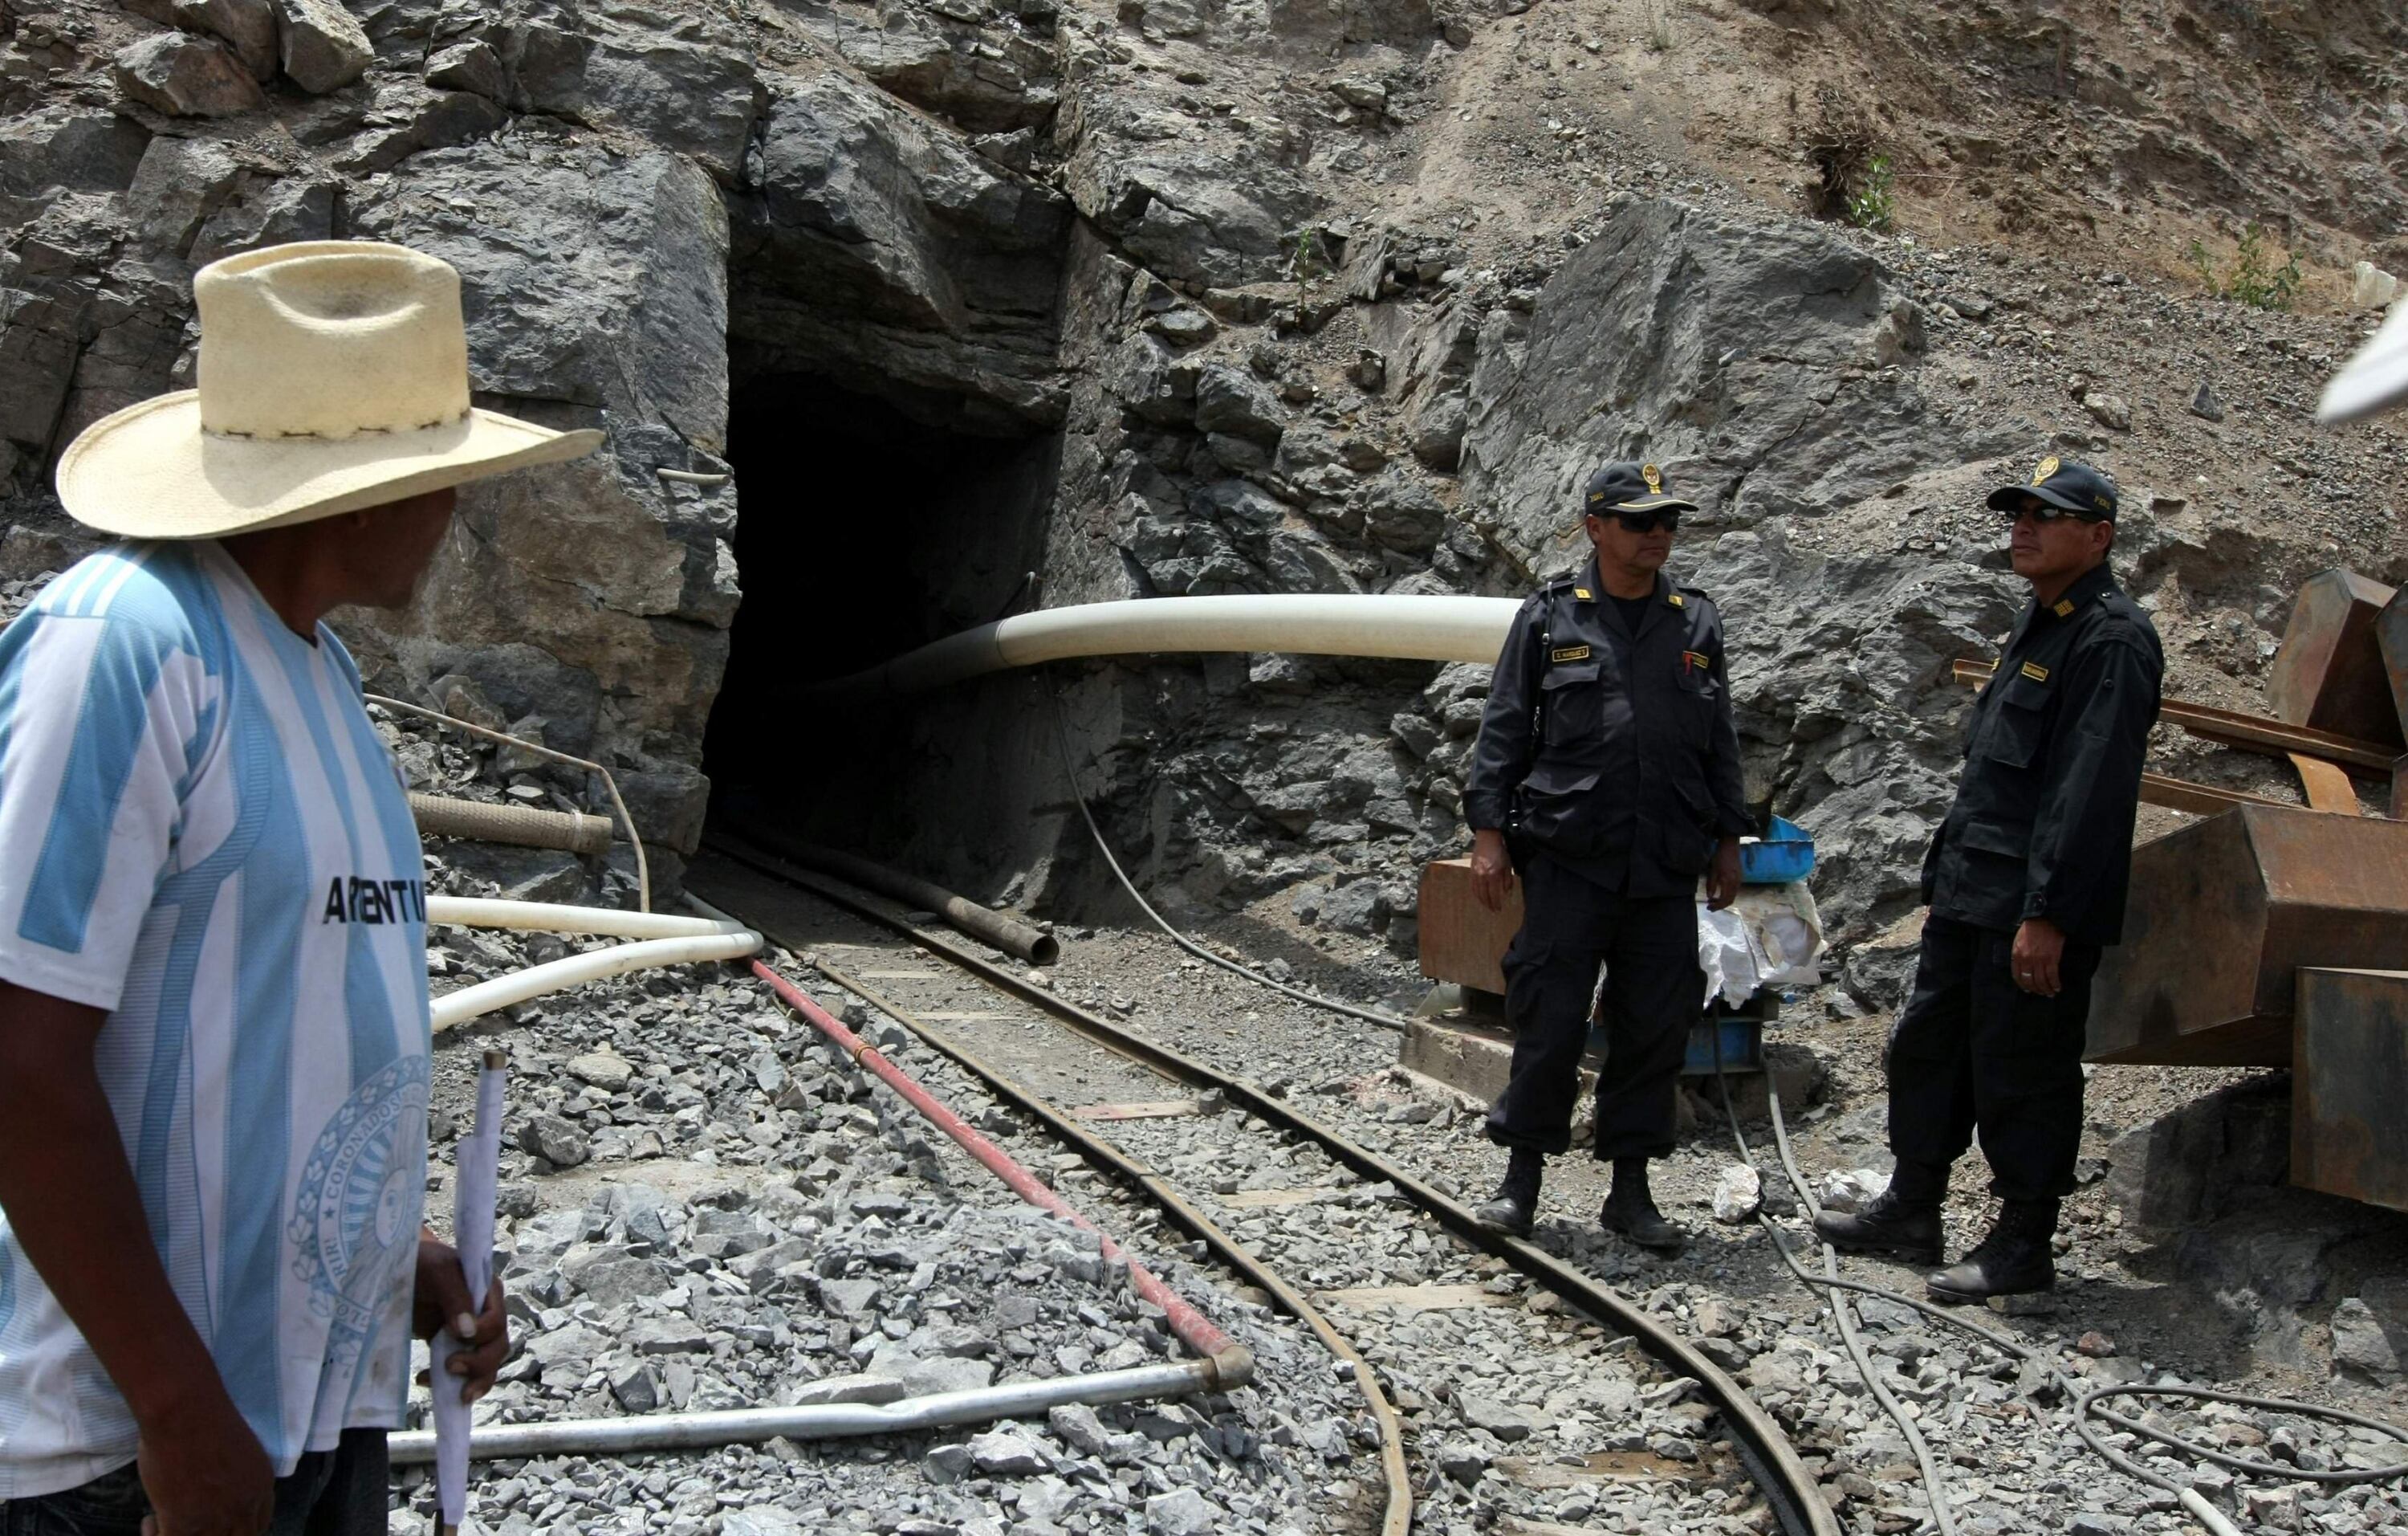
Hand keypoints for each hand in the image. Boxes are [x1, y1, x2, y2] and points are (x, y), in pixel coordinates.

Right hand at [135, 1382, 273, 1535]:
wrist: (185, 1413)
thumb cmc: (206, 1418)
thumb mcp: (240, 1450)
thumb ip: (235, 1476)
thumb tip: (217, 1486)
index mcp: (261, 1484)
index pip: (259, 1524)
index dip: (236, 1525)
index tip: (216, 1519)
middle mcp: (244, 1506)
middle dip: (212, 1533)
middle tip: (190, 1524)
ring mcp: (215, 1519)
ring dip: (184, 1535)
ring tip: (165, 1523)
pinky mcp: (183, 1523)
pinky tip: (150, 1522)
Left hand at [413, 1237, 507, 1402]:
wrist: (398, 1268)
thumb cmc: (419, 1262)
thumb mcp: (436, 1271)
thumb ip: (455, 1296)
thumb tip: (468, 1332)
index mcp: (488, 1292)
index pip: (497, 1320)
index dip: (482, 1333)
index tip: (457, 1336)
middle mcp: (485, 1313)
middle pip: (498, 1346)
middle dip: (480, 1364)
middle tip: (451, 1368)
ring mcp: (471, 1332)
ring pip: (487, 1363)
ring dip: (475, 1380)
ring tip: (457, 1395)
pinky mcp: (453, 1345)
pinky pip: (466, 1370)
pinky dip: (452, 1383)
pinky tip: (427, 1380)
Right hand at [1470, 828, 1514, 912]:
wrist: (1487, 839)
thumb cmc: (1500, 851)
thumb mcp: (1508, 865)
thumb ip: (1508, 880)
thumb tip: (1506, 893)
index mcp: (1493, 875)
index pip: (1494, 894)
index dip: (1496, 904)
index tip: (1498, 909)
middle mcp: (1483, 876)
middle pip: (1484, 895)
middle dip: (1488, 905)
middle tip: (1493, 911)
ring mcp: (1475, 874)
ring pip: (1477, 892)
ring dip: (1481, 901)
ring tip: (1486, 906)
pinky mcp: (1471, 871)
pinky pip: (1472, 886)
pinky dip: (1475, 893)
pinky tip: (1479, 896)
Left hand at [1706, 838, 1741, 910]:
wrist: (1731, 847)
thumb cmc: (1720, 857)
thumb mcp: (1713, 870)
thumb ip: (1711, 884)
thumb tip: (1709, 897)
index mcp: (1729, 881)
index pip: (1724, 900)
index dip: (1717, 906)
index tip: (1709, 908)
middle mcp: (1736, 883)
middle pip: (1730, 900)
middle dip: (1720, 906)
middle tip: (1709, 907)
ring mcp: (1739, 881)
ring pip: (1732, 896)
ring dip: (1723, 901)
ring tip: (1712, 901)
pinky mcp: (1739, 878)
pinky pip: (1734, 891)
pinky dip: (1727, 896)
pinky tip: (1719, 894)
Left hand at [2011, 917, 2064, 995]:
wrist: (2044, 919)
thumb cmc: (2031, 928)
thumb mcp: (2018, 940)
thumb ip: (2018, 954)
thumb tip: (2021, 966)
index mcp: (2016, 955)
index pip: (2017, 975)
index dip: (2023, 985)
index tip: (2027, 990)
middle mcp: (2026, 959)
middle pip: (2030, 980)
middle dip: (2035, 989)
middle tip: (2040, 993)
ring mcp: (2039, 960)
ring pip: (2041, 981)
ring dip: (2046, 989)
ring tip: (2049, 993)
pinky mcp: (2051, 958)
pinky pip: (2052, 976)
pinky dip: (2055, 983)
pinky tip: (2057, 987)